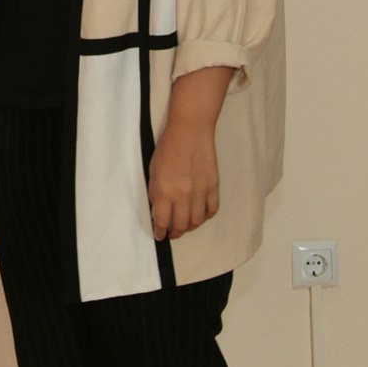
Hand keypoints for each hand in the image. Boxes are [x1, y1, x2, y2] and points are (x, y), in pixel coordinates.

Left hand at [147, 123, 218, 240]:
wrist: (190, 131)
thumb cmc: (168, 148)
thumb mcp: (153, 171)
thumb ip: (155, 193)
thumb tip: (157, 212)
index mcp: (164, 191)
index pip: (162, 221)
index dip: (160, 232)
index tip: (160, 235)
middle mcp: (183, 195)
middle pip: (181, 225)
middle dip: (175, 233)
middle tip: (172, 233)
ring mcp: (200, 192)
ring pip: (197, 221)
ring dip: (190, 227)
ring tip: (185, 225)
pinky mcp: (213, 187)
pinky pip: (212, 210)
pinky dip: (206, 216)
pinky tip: (199, 215)